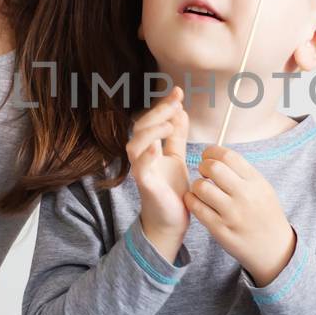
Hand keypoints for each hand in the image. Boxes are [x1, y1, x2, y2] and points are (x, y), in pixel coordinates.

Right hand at [127, 87, 190, 258]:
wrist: (171, 223)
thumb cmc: (172, 192)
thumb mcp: (177, 158)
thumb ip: (176, 137)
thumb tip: (181, 111)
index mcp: (150, 149)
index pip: (152, 121)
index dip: (163, 106)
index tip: (178, 91)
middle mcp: (142, 158)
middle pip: (140, 128)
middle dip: (158, 112)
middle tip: (175, 101)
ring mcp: (141, 171)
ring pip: (134, 145)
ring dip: (151, 132)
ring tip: (168, 125)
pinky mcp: (145, 186)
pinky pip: (140, 169)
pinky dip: (146, 156)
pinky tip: (156, 148)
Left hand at [184, 146, 295, 284]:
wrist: (274, 249)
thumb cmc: (265, 215)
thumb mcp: (263, 189)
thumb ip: (242, 173)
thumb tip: (216, 155)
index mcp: (256, 182)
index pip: (228, 156)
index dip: (212, 152)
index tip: (208, 156)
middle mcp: (245, 196)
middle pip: (213, 168)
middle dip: (203, 166)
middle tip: (203, 172)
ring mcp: (232, 214)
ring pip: (201, 187)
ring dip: (196, 185)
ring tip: (201, 189)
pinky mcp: (220, 230)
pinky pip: (196, 208)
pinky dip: (191, 200)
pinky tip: (196, 201)